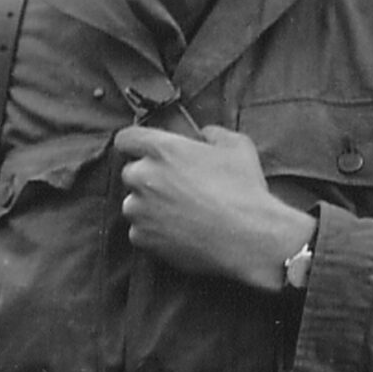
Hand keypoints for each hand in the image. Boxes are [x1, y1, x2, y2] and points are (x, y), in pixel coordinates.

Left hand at [117, 124, 314, 288]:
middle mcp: (143, 177)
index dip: (135, 144)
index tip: (145, 150)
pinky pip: (140, 230)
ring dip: (150, 205)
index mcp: (162, 150)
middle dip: (148, 177)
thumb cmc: (243, 190)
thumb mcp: (238, 147)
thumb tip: (205, 134)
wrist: (246, 238)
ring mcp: (138, 209)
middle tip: (177, 187)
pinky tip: (181, 231)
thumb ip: (214, 134)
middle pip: (131, 172)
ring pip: (134, 203)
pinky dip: (154, 231)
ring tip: (183, 212)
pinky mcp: (140, 236)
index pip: (126, 138)